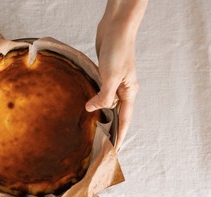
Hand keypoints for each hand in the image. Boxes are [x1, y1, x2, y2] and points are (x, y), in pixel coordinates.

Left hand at [85, 0, 146, 150]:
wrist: (115, 27)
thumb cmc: (118, 50)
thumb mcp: (112, 76)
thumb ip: (104, 96)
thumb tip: (92, 110)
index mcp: (129, 92)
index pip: (125, 120)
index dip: (120, 136)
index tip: (114, 151)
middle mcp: (123, 90)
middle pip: (116, 114)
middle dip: (110, 129)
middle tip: (100, 145)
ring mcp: (114, 82)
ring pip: (107, 104)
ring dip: (100, 115)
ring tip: (91, 130)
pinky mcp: (104, 75)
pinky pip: (100, 93)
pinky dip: (94, 101)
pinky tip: (85, 107)